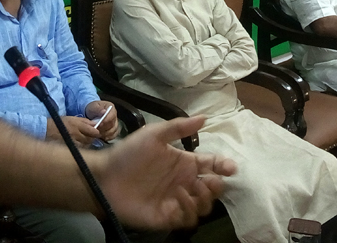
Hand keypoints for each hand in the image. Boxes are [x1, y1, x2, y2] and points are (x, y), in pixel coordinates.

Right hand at [47, 115, 101, 145]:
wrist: (46, 130)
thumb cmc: (60, 123)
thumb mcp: (72, 118)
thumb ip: (85, 121)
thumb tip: (96, 123)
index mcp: (77, 125)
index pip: (93, 131)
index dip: (96, 132)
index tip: (96, 132)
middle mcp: (75, 134)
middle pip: (90, 139)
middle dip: (91, 138)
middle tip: (89, 137)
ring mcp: (72, 143)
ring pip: (85, 146)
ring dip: (86, 144)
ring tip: (83, 141)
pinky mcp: (68, 149)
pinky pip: (79, 150)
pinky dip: (81, 149)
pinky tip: (78, 146)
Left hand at [85, 99, 118, 140]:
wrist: (91, 114)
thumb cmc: (92, 109)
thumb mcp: (93, 106)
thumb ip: (98, 109)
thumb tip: (104, 112)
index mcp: (111, 108)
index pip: (112, 116)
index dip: (106, 121)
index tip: (99, 125)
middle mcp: (115, 116)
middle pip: (112, 125)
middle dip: (104, 128)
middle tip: (96, 130)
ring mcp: (115, 123)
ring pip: (113, 131)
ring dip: (105, 134)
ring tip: (97, 134)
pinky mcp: (113, 130)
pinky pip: (113, 135)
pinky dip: (108, 137)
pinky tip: (102, 137)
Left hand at [93, 117, 235, 228]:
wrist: (105, 176)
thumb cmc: (129, 153)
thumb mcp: (154, 134)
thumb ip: (179, 127)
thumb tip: (205, 117)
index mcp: (184, 163)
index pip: (211, 165)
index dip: (224, 166)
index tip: (230, 167)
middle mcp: (184, 182)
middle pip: (212, 189)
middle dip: (217, 185)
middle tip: (210, 180)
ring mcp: (176, 201)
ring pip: (204, 206)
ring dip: (204, 198)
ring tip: (193, 187)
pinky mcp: (167, 216)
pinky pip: (188, 218)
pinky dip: (189, 209)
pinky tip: (180, 197)